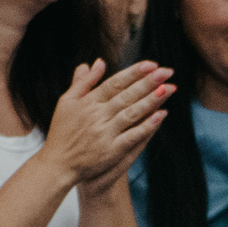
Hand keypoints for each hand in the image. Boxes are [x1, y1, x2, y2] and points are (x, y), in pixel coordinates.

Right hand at [41, 59, 170, 191]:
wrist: (58, 164)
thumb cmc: (62, 131)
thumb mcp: (67, 102)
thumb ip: (83, 82)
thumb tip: (98, 62)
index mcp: (88, 102)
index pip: (115, 83)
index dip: (134, 73)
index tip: (151, 64)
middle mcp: (97, 115)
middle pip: (127, 95)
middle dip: (149, 82)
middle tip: (167, 71)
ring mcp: (105, 133)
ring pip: (132, 113)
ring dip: (152, 100)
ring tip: (169, 89)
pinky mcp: (111, 150)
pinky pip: (132, 136)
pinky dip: (146, 126)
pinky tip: (161, 116)